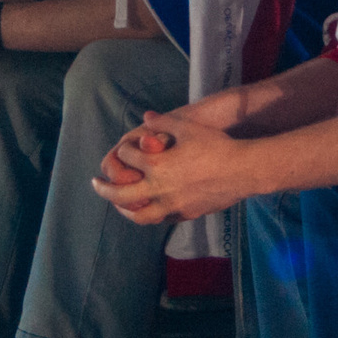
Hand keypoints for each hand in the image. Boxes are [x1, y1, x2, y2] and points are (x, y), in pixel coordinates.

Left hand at [90, 115, 250, 224]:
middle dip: (104, 189)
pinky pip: (162, 219)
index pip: (127, 160)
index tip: (123, 152)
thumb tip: (145, 118)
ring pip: (139, 215)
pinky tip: (148, 208)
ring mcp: (172, 205)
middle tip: (95, 184)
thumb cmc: (215, 144)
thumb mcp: (187, 127)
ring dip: (124, 209)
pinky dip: (150, 214)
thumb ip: (162, 122)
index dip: (123, 153)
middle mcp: (160, 188)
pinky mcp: (186, 214)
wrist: (242, 169)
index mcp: (157, 165)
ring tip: (117, 204)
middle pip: (121, 195)